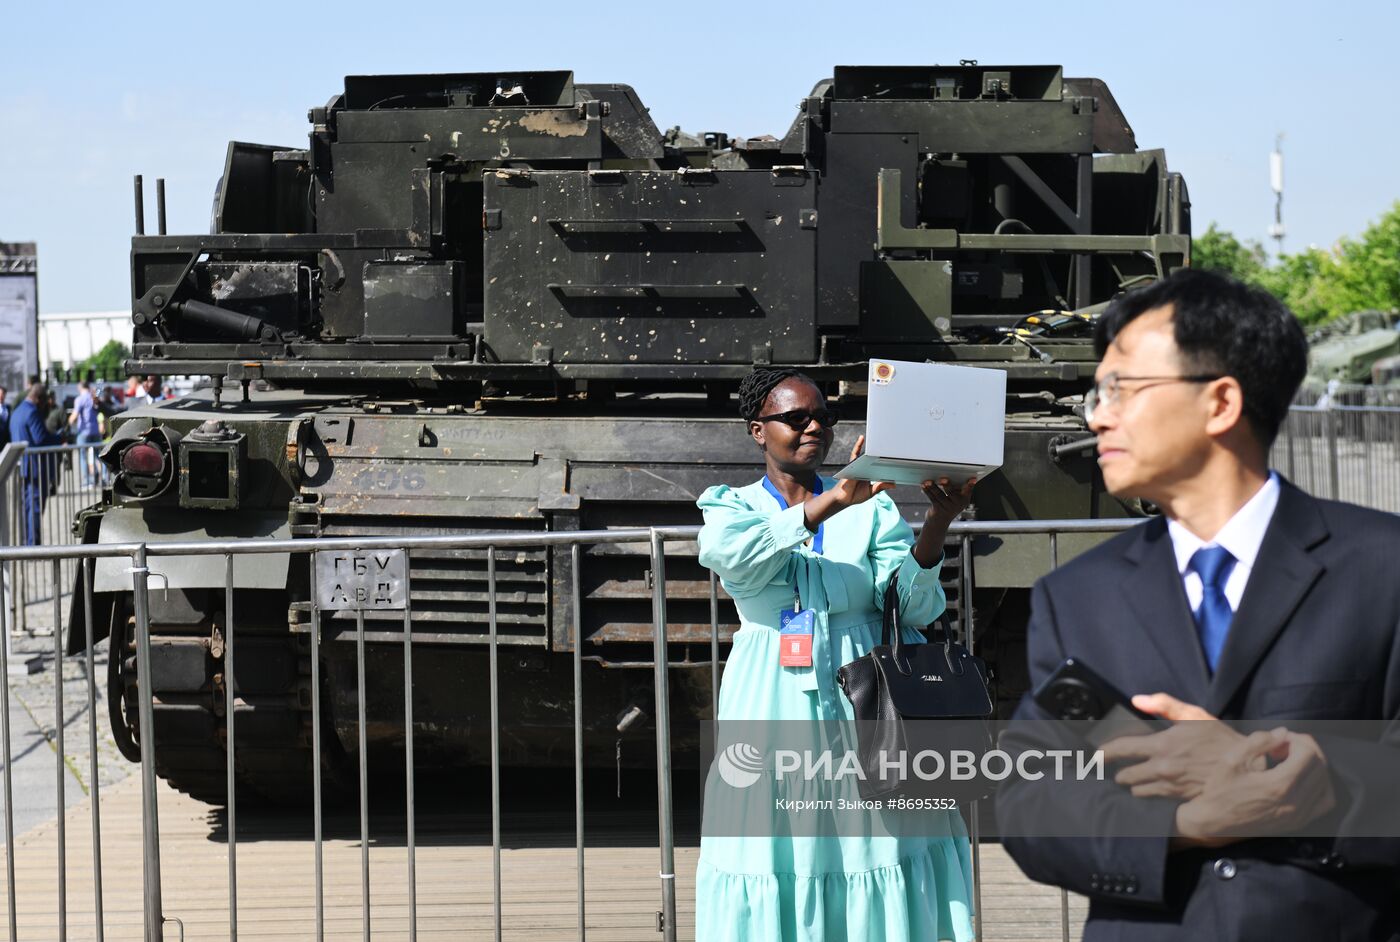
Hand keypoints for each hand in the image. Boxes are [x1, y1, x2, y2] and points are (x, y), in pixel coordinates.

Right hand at [828, 435, 894, 507]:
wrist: (844, 499)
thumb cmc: (856, 495)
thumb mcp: (872, 492)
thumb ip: (881, 487)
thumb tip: (894, 484)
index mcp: (870, 474)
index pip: (880, 466)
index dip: (887, 463)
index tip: (898, 459)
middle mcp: (864, 468)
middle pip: (874, 459)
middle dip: (882, 454)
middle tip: (892, 448)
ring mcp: (858, 465)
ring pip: (866, 455)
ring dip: (871, 446)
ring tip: (881, 440)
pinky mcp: (852, 464)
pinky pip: (855, 453)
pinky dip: (858, 445)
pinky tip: (862, 438)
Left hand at [920, 477, 974, 530]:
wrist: (939, 521)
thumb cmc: (949, 504)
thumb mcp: (956, 497)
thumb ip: (956, 487)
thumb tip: (950, 474)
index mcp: (964, 499)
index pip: (968, 491)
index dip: (970, 485)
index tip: (972, 479)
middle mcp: (957, 504)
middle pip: (951, 493)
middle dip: (947, 485)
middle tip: (943, 479)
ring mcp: (947, 508)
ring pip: (939, 495)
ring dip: (933, 487)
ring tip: (928, 481)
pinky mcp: (938, 510)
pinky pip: (932, 498)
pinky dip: (927, 491)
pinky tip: (923, 485)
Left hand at [1102, 695, 1252, 800]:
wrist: (1248, 771)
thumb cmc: (1221, 740)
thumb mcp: (1195, 716)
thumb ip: (1165, 705)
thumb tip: (1138, 700)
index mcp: (1162, 745)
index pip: (1121, 749)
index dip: (1103, 753)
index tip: (1094, 755)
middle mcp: (1162, 769)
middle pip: (1124, 776)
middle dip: (1118, 772)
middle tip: (1114, 768)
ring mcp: (1170, 788)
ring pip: (1136, 791)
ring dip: (1133, 785)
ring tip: (1131, 779)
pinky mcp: (1179, 801)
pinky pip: (1152, 801)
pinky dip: (1147, 795)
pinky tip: (1147, 790)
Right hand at [1174, 728, 1336, 846]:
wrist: (1215, 822)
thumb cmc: (1220, 789)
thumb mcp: (1231, 759)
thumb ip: (1258, 741)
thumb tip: (1283, 732)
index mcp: (1279, 785)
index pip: (1308, 754)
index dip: (1296, 740)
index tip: (1278, 741)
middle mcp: (1295, 802)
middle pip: (1320, 766)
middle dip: (1305, 750)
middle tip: (1283, 748)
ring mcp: (1300, 815)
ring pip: (1326, 783)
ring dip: (1314, 766)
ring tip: (1292, 762)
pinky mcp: (1300, 823)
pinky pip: (1325, 801)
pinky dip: (1320, 786)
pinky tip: (1301, 779)